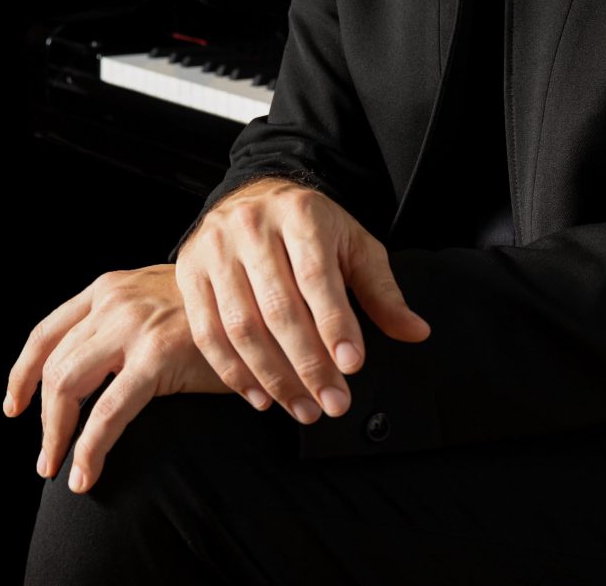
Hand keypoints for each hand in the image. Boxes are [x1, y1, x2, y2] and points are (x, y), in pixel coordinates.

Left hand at [3, 264, 230, 493]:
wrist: (266, 302)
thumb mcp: (160, 301)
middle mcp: (116, 299)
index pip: (48, 329)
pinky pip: (107, 413)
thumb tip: (90, 370)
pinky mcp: (158, 354)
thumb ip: (125, 320)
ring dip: (56, 435)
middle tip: (46, 454)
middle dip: (41, 416)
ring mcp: (136, 324)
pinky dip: (88, 449)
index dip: (24, 371)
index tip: (15, 404)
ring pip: (68, 386)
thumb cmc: (218, 311)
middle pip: (54, 363)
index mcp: (113, 286)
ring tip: (60, 467)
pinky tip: (85, 474)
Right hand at [174, 177, 430, 425]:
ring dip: (273, 377)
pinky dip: (234, 372)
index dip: (334, 324)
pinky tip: (261, 396)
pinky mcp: (189, 271)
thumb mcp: (354, 245)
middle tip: (332, 403)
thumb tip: (416, 332)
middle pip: (278, 307)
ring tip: (302, 408)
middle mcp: (253, 227)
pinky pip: (208, 332)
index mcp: (300, 214)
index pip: (317, 276)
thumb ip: (381, 291)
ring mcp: (215, 249)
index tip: (352, 366)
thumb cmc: (312, 227)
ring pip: (241, 326)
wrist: (254, 196)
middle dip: (308, 364)